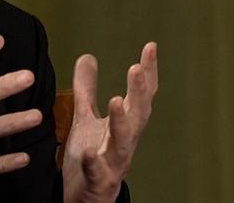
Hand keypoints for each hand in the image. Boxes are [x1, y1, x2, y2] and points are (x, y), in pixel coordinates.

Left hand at [62, 42, 157, 202]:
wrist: (83, 200)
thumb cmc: (89, 160)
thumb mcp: (86, 120)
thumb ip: (87, 91)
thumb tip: (88, 57)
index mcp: (124, 126)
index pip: (140, 96)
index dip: (148, 72)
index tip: (151, 47)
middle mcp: (124, 143)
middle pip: (138, 116)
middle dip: (139, 93)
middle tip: (137, 68)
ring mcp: (114, 164)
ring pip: (123, 143)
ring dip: (121, 122)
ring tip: (116, 101)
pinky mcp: (99, 183)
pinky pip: (98, 174)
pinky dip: (95, 164)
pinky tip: (89, 154)